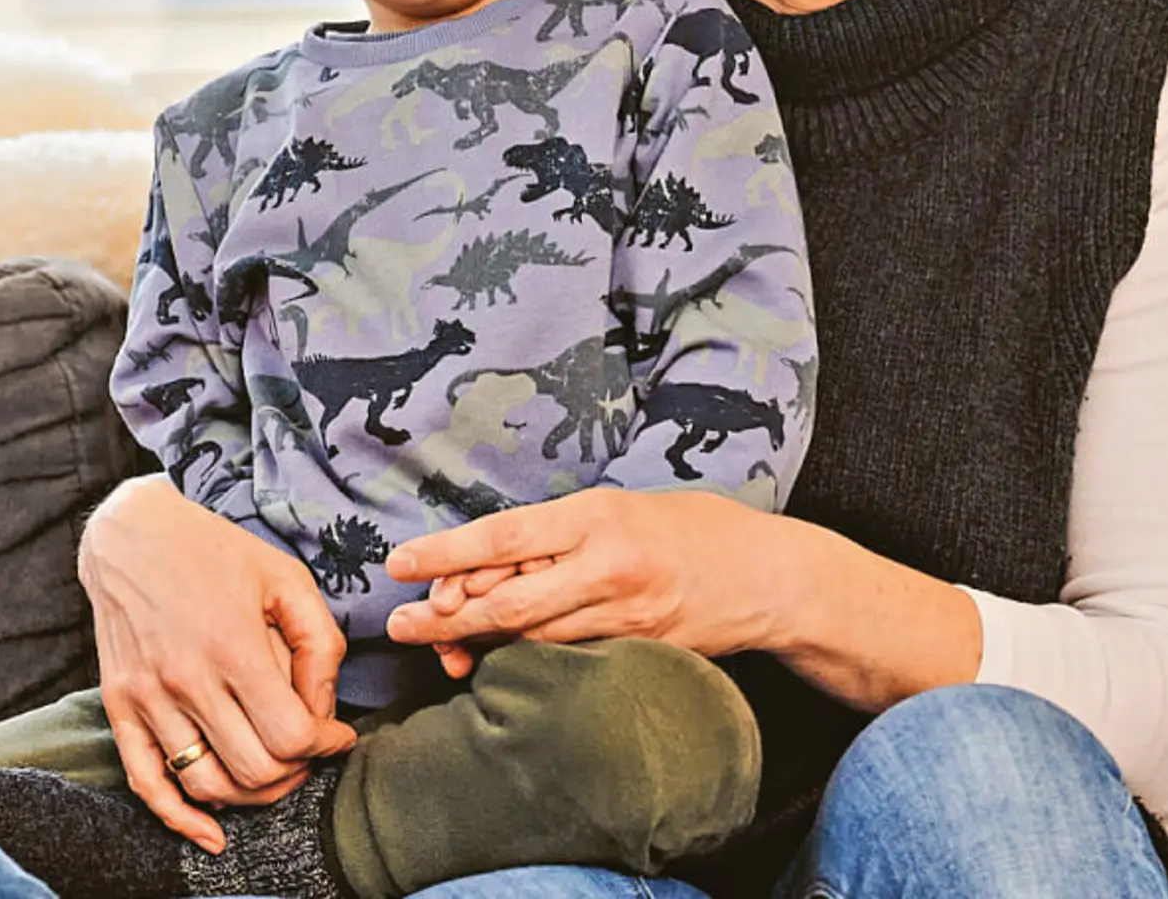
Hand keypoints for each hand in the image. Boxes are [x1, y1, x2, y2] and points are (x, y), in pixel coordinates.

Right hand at [76, 477, 359, 852]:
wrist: (129, 533)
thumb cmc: (215, 551)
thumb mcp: (286, 579)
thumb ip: (320, 646)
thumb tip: (323, 712)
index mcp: (233, 645)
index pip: (291, 736)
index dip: (326, 746)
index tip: (336, 734)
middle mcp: (186, 678)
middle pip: (255, 770)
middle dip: (295, 772)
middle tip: (307, 751)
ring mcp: (147, 696)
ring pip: (208, 785)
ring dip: (251, 794)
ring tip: (272, 771)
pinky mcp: (119, 705)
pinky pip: (146, 783)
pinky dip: (179, 820)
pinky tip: (211, 834)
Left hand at [383, 488, 789, 673]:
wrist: (769, 574)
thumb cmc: (687, 529)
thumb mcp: (620, 508)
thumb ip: (558, 532)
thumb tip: (481, 559)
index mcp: (596, 515)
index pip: (503, 537)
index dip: (444, 553)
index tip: (398, 564)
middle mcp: (607, 564)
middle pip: (508, 601)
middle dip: (444, 617)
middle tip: (398, 627)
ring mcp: (626, 614)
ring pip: (532, 639)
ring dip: (479, 644)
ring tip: (439, 645)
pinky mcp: (640, 649)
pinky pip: (568, 660)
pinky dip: (525, 660)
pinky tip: (496, 659)